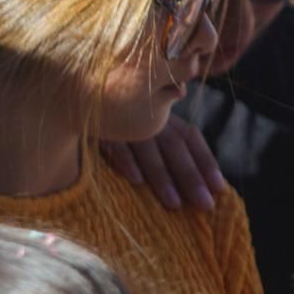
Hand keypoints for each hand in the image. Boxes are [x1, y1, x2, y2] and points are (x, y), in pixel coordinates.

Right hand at [100, 113, 225, 210]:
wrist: (74, 87)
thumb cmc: (111, 113)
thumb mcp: (141, 120)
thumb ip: (164, 136)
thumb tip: (193, 164)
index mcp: (161, 114)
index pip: (190, 137)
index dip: (206, 161)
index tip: (220, 188)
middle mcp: (146, 116)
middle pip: (175, 146)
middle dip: (191, 176)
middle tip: (206, 205)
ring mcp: (123, 120)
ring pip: (148, 148)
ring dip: (162, 177)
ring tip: (174, 204)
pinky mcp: (98, 125)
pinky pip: (115, 143)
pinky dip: (126, 160)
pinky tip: (136, 181)